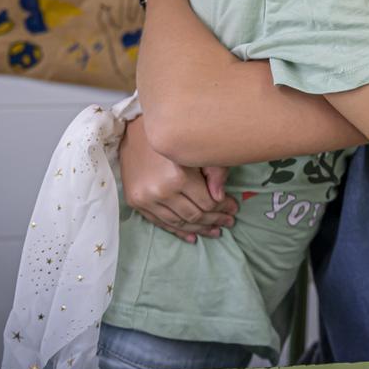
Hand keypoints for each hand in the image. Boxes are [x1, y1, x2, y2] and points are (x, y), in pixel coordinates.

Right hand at [119, 116, 236, 242]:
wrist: (133, 131)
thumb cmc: (171, 136)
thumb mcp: (197, 148)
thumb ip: (214, 172)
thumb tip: (220, 198)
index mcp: (178, 177)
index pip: (207, 202)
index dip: (223, 207)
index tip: (234, 208)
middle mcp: (160, 191)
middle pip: (194, 215)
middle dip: (215, 220)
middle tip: (229, 221)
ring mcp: (146, 199)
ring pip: (178, 222)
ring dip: (199, 229)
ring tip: (215, 231)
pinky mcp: (136, 202)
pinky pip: (160, 223)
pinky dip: (177, 231)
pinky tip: (192, 236)